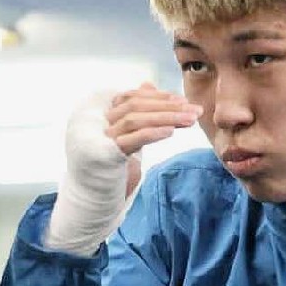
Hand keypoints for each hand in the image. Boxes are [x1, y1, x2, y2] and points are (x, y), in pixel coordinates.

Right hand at [45, 82, 202, 256]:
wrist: (91, 200)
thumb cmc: (108, 167)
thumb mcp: (125, 135)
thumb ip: (136, 111)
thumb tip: (148, 85)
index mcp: (99, 113)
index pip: (131, 97)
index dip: (158, 97)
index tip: (183, 100)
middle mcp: (95, 121)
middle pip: (136, 106)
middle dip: (168, 106)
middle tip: (195, 110)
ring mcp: (98, 137)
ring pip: (136, 119)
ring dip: (167, 117)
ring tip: (191, 120)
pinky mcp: (105, 155)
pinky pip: (132, 139)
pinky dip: (152, 133)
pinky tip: (171, 132)